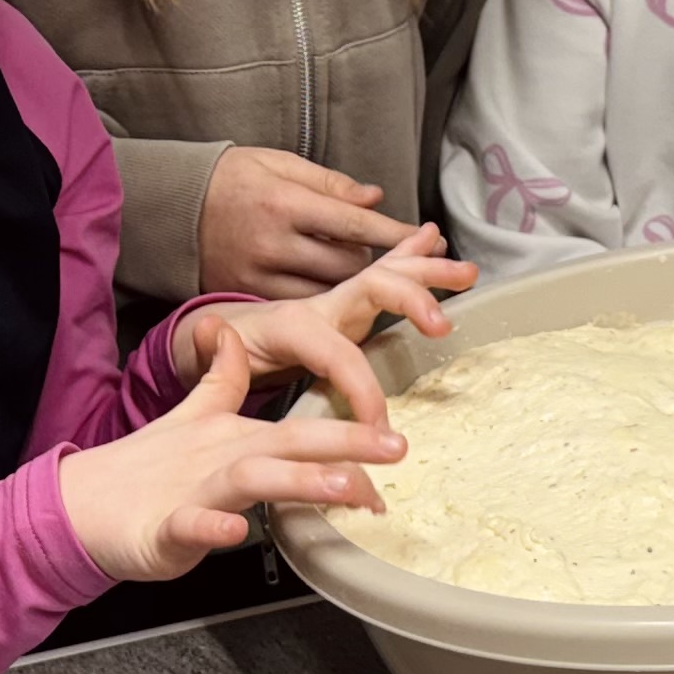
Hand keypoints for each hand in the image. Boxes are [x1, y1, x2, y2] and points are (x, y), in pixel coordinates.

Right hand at [61, 325, 406, 581]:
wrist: (82, 506)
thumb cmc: (145, 471)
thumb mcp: (191, 422)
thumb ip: (220, 381)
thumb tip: (226, 330)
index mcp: (234, 439)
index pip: (299, 428)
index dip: (347, 426)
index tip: (396, 436)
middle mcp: (222, 460)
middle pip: (288, 444)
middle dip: (343, 443)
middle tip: (394, 446)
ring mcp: (194, 493)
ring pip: (250, 480)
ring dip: (298, 480)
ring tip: (344, 486)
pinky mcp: (163, 528)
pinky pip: (188, 525)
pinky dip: (210, 528)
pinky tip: (234, 529)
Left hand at [185, 222, 475, 431]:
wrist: (215, 338)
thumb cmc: (220, 357)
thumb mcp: (209, 361)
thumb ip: (212, 353)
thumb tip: (211, 333)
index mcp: (292, 325)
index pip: (338, 353)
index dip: (361, 389)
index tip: (377, 429)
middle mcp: (321, 305)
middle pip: (373, 288)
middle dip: (410, 300)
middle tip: (442, 324)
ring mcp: (337, 303)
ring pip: (388, 276)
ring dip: (428, 272)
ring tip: (465, 271)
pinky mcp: (348, 308)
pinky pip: (385, 277)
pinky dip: (412, 258)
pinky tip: (435, 244)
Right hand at [199, 146, 421, 296]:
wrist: (170, 208)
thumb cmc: (231, 178)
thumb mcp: (278, 164)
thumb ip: (329, 184)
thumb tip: (375, 199)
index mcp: (286, 203)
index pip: (355, 225)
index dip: (398, 237)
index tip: (435, 245)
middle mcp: (275, 243)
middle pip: (349, 267)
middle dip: (388, 272)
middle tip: (422, 286)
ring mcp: (260, 275)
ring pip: (329, 294)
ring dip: (361, 292)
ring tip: (395, 297)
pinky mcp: (246, 296)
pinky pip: (299, 308)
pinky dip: (327, 306)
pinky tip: (347, 305)